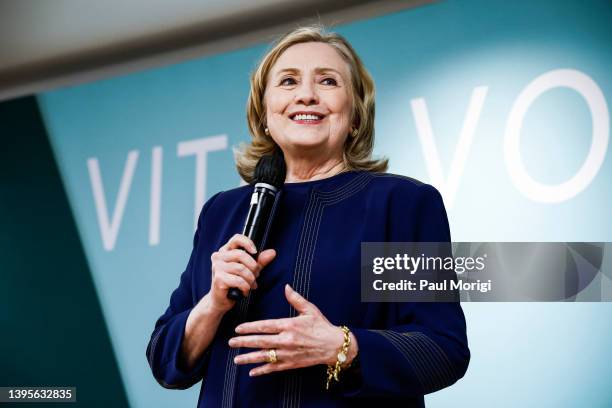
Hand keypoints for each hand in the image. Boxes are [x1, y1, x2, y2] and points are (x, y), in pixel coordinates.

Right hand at [207, 234, 275, 313]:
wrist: (221, 300)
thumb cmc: (234, 283)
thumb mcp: (249, 269)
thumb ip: (260, 261)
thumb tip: (272, 252)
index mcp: (225, 251)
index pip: (236, 238)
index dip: (248, 243)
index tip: (255, 251)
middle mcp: (218, 257)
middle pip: (241, 254)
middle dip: (253, 266)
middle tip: (256, 275)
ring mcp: (217, 267)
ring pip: (241, 269)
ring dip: (250, 279)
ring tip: (251, 285)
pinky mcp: (218, 279)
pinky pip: (238, 280)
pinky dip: (245, 287)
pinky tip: (244, 291)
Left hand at [229, 284, 357, 375]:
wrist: (334, 345)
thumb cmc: (322, 326)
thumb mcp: (310, 309)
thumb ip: (296, 299)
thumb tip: (286, 287)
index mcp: (289, 325)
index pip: (265, 326)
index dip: (250, 327)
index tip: (238, 329)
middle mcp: (286, 340)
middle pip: (260, 341)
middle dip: (244, 342)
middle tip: (230, 342)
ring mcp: (288, 354)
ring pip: (264, 356)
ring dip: (249, 358)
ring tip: (236, 359)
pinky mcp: (291, 364)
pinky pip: (274, 368)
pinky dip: (262, 370)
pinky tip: (252, 372)